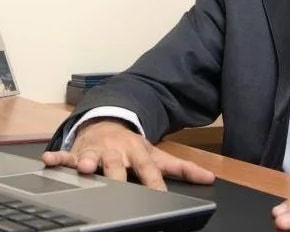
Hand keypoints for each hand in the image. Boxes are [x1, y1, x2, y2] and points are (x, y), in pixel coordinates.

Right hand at [41, 118, 214, 189]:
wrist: (110, 124)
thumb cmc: (134, 147)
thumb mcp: (158, 155)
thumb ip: (183, 169)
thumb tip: (211, 178)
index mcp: (139, 154)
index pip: (149, 171)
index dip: (154, 184)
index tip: (158, 196)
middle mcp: (118, 152)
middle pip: (118, 165)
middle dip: (115, 173)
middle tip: (115, 180)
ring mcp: (97, 151)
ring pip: (91, 158)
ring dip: (87, 161)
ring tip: (84, 167)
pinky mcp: (78, 151)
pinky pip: (65, 155)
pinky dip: (57, 158)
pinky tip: (48, 160)